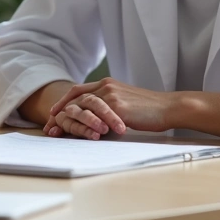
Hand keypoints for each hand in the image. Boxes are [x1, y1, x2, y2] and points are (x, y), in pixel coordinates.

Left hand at [42, 78, 174, 138]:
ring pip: (82, 107)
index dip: (64, 102)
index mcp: (107, 84)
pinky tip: (77, 136)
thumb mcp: (126, 102)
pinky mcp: (117, 107)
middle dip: (60, 113)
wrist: (169, 107)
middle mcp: (106, 86)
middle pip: (74, 98)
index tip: (53, 114)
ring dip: (68, 121)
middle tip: (49, 127)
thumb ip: (109, 106)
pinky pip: (95, 117)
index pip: (78, 90)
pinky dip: (85, 126)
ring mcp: (111, 96)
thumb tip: (97, 120)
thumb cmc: (150, 109)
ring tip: (59, 132)